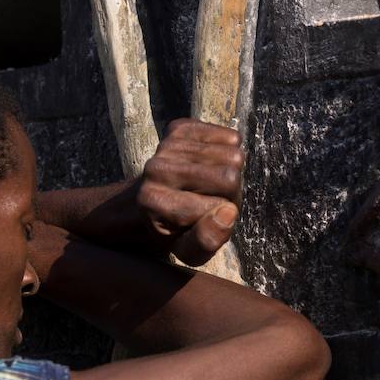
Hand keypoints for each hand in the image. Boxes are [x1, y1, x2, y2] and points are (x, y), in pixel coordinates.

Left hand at [135, 118, 243, 265]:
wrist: (145, 201)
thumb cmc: (173, 230)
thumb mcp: (189, 252)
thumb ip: (206, 241)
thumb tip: (228, 213)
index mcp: (154, 202)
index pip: (224, 206)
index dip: (225, 214)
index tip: (206, 218)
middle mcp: (155, 169)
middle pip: (231, 175)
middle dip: (230, 192)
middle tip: (211, 199)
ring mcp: (166, 145)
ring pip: (234, 154)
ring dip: (229, 171)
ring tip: (208, 183)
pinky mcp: (179, 127)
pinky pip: (230, 137)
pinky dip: (228, 151)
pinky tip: (209, 163)